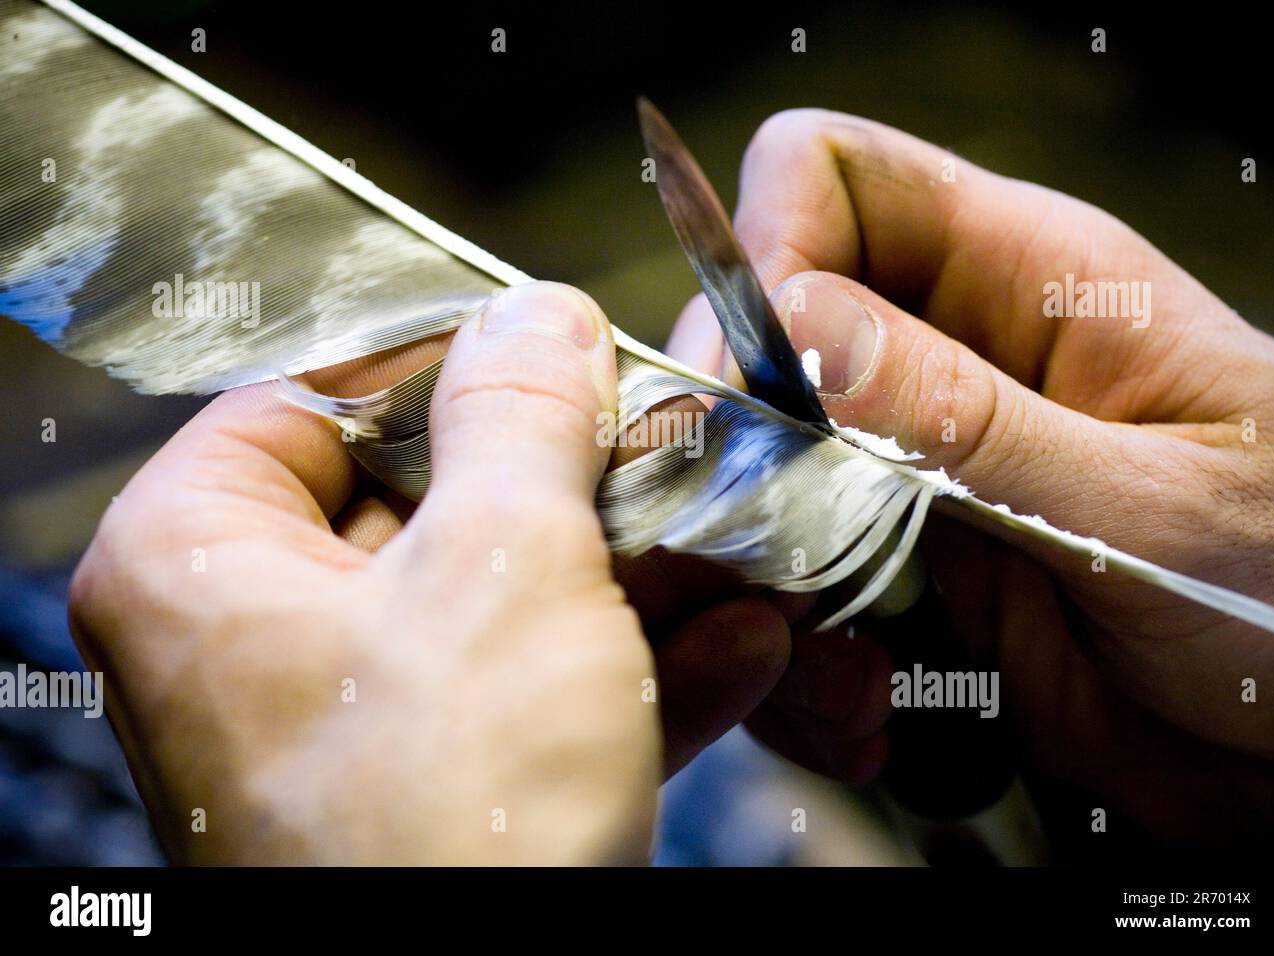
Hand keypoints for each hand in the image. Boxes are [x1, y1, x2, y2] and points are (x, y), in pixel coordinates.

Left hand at [67, 282, 789, 863]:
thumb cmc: (442, 827)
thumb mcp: (503, 568)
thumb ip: (518, 418)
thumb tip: (532, 322)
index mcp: (200, 566)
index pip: (311, 400)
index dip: (443, 368)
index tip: (550, 357)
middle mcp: (251, 646)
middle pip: (424, 503)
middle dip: (572, 491)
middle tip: (660, 452)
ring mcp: (346, 728)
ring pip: (495, 606)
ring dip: (629, 585)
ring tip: (726, 550)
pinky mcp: (430, 794)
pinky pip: (528, 701)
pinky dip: (628, 677)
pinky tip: (734, 652)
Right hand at [667, 110, 1273, 840]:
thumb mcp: (1151, 506)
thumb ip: (972, 421)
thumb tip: (799, 322)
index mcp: (1025, 281)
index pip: (833, 179)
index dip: (769, 246)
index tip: (754, 376)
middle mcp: (951, 364)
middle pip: (759, 332)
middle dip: (733, 435)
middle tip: (758, 534)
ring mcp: (915, 474)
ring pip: (754, 475)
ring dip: (758, 575)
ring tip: (835, 665)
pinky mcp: (901, 576)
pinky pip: (788, 591)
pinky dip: (797, 662)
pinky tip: (864, 709)